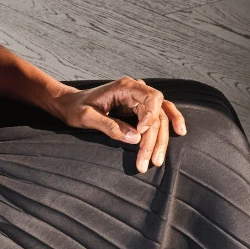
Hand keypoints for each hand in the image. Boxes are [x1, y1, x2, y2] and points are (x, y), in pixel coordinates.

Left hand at [51, 78, 186, 171]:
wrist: (70, 105)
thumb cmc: (76, 108)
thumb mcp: (87, 117)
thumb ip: (110, 126)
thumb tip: (135, 138)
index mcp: (125, 87)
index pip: (151, 97)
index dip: (151, 116)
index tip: (141, 133)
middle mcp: (136, 90)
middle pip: (157, 113)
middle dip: (155, 138)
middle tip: (150, 161)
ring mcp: (139, 99)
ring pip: (160, 118)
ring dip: (161, 140)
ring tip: (156, 161)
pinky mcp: (138, 109)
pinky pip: (159, 116)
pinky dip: (169, 125)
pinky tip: (179, 133)